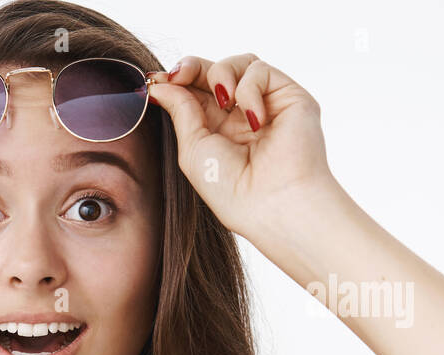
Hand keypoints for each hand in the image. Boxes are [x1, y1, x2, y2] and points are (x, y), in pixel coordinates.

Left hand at [146, 54, 337, 241]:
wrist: (271, 202)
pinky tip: (253, 120)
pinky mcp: (289, 96)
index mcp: (216, 129)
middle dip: (191, 68)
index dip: (175, 81)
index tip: (154, 80)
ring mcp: (265, 103)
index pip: (195, 91)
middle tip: (178, 75)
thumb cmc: (231, 188)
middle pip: (213, 72)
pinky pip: (260, 71)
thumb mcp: (192, 148)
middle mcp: (240, 114)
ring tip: (223, 102)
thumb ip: (180, 111)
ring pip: (238, 63)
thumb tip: (159, 84)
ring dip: (221, 75)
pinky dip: (250, 90)